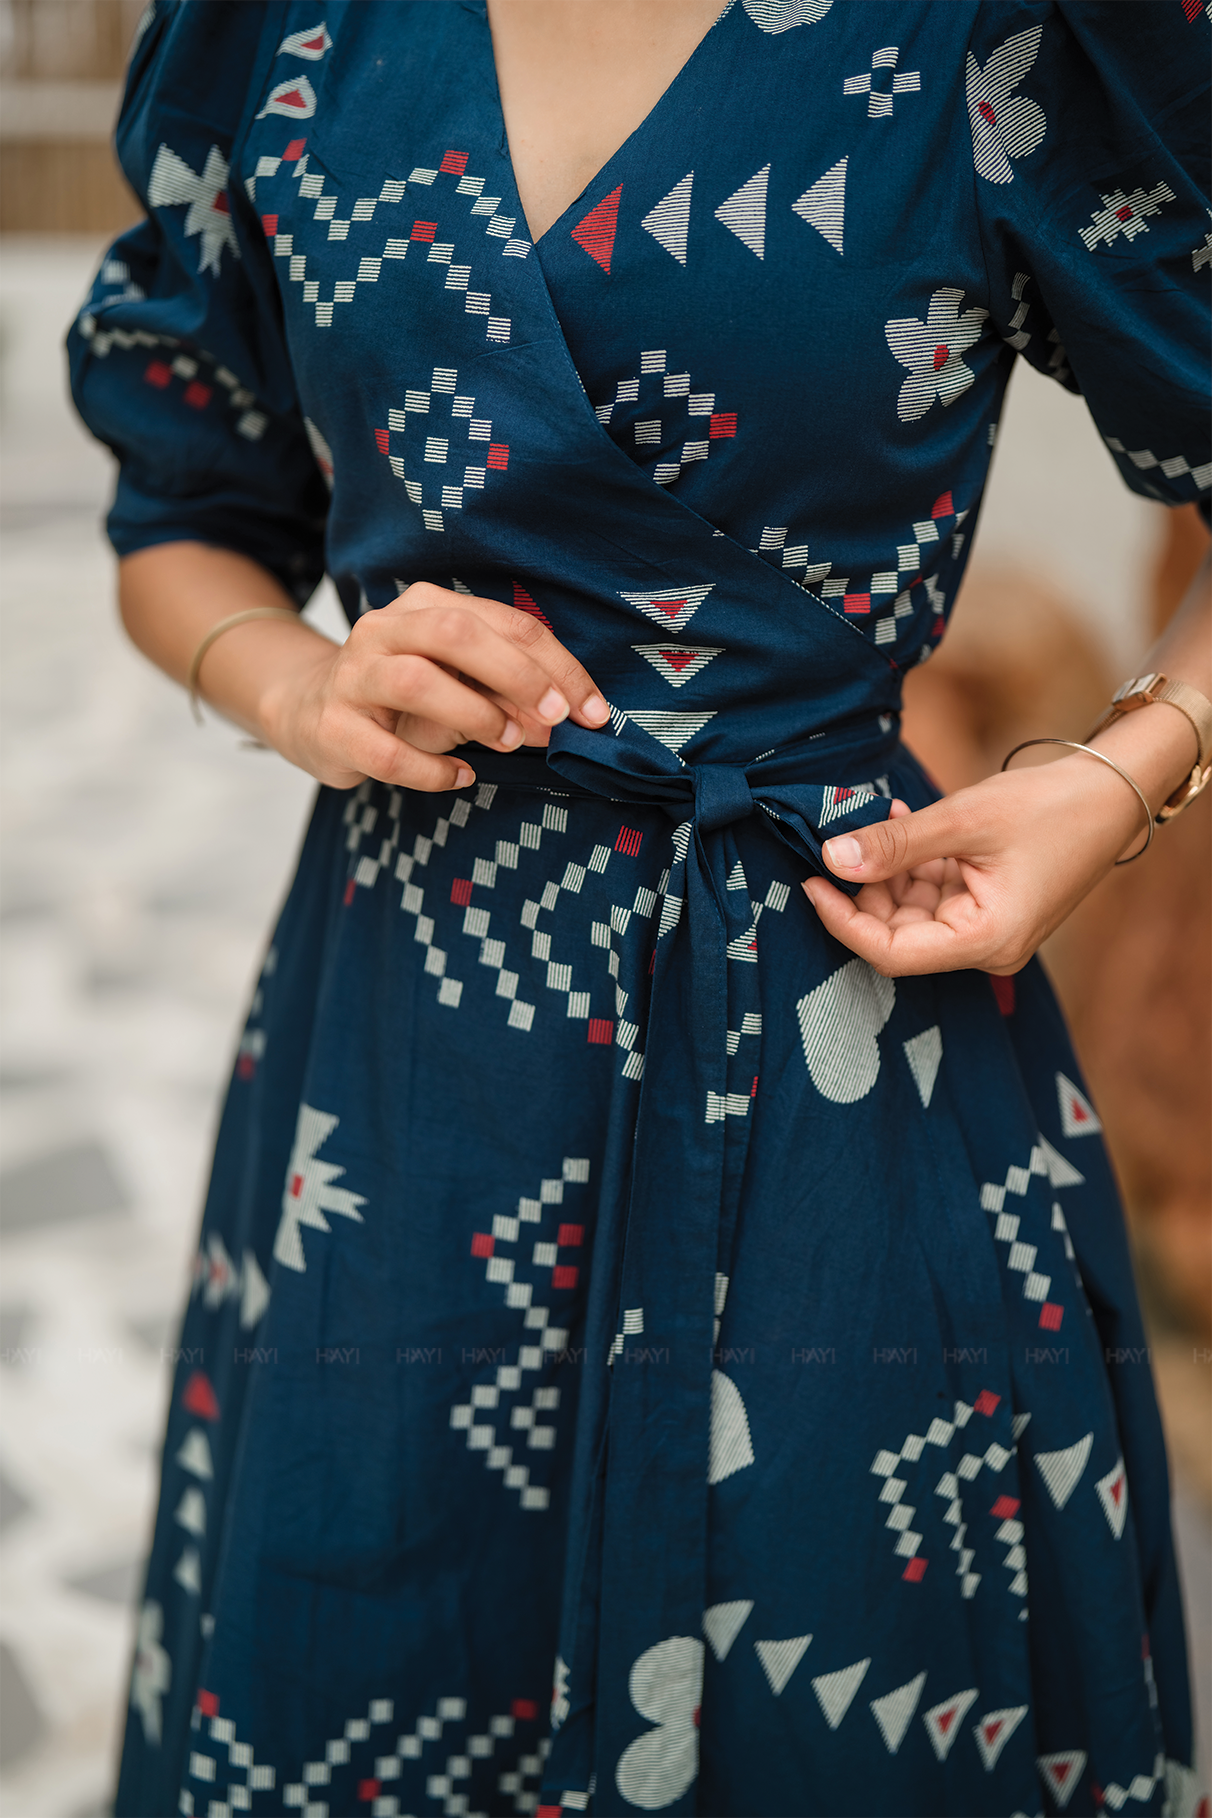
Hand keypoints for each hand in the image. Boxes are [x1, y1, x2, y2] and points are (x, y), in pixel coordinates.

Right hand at [259, 581, 609, 790]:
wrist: (312, 712)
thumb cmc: (403, 698)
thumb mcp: (462, 685)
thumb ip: (510, 694)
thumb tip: (566, 720)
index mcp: (426, 606)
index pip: (504, 622)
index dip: (557, 665)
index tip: (594, 710)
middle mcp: (385, 630)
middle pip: (455, 635)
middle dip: (517, 676)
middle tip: (556, 718)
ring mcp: (353, 676)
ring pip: (415, 681)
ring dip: (474, 714)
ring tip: (508, 742)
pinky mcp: (333, 727)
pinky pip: (385, 752)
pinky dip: (432, 770)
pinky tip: (461, 778)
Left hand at [801, 752, 1149, 977]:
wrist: (1113, 791)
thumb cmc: (1051, 805)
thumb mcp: (964, 820)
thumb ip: (896, 844)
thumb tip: (833, 859)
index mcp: (987, 941)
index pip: (891, 953)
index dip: (843, 921)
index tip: (811, 882)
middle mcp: (987, 947)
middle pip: (898, 934)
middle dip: (867, 887)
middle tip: (847, 837)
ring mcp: (987, 930)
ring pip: (911, 911)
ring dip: (890, 867)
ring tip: (888, 816)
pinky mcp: (986, 908)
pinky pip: (933, 894)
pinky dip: (913, 862)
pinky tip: (904, 821)